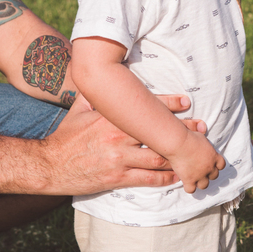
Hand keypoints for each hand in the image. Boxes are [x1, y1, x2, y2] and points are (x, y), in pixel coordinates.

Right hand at [40, 94, 204, 194]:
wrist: (49, 165)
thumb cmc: (65, 136)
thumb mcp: (79, 109)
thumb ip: (95, 94)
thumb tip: (101, 72)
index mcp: (111, 117)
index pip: (145, 108)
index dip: (169, 105)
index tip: (187, 102)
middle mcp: (118, 136)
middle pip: (157, 133)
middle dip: (183, 130)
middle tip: (202, 128)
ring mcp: (119, 158)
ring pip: (158, 157)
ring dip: (179, 156)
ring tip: (195, 153)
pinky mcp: (117, 178)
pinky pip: (148, 179)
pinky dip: (166, 178)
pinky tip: (178, 176)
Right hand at [167, 130, 226, 193]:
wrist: (179, 143)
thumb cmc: (188, 136)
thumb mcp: (199, 133)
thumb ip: (202, 132)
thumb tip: (202, 125)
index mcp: (214, 156)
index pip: (221, 165)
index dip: (216, 166)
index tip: (212, 164)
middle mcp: (209, 167)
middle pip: (214, 176)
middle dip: (208, 174)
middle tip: (202, 172)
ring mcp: (200, 175)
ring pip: (205, 185)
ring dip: (200, 182)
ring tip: (195, 179)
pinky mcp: (189, 180)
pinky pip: (191, 190)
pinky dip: (189, 188)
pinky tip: (185, 182)